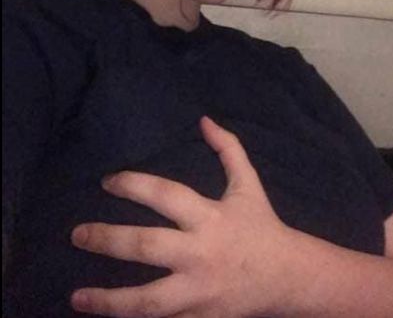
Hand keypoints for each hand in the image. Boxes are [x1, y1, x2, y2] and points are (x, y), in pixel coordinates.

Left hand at [71, 116, 291, 316]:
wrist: (289, 278)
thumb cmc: (262, 226)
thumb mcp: (248, 184)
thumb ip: (228, 149)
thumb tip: (204, 120)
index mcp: (210, 217)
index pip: (165, 195)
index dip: (133, 185)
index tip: (106, 182)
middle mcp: (201, 254)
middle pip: (147, 247)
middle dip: (107, 240)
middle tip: (76, 235)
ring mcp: (200, 292)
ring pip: (148, 301)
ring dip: (109, 301)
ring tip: (76, 298)